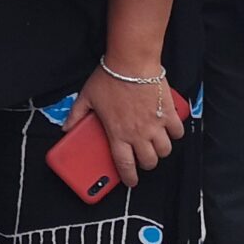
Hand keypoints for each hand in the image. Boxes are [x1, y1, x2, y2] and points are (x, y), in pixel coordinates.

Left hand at [66, 64, 184, 188]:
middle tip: (143, 158)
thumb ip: (76, 115)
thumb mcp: (87, 97)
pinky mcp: (169, 113)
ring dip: (161, 151)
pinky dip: (175, 134)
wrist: (131, 62)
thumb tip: (65, 128)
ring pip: (165, 150)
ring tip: (156, 145)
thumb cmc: (109, 78)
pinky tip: (169, 130)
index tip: (131, 181)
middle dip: (147, 164)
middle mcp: (138, 133)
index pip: (125, 165)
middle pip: (149, 161)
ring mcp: (155, 124)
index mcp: (118, 133)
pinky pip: (177, 132)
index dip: (129, 178)